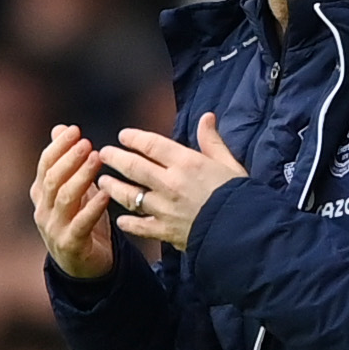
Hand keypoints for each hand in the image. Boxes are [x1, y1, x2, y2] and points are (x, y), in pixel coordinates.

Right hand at [30, 124, 111, 280]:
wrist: (85, 266)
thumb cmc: (81, 221)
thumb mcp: (75, 189)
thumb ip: (67, 162)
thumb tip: (60, 128)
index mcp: (42, 194)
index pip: (45, 165)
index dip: (59, 147)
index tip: (75, 130)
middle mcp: (43, 210)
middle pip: (52, 178)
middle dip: (69, 158)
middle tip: (87, 143)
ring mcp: (54, 228)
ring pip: (64, 198)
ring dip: (81, 177)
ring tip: (97, 160)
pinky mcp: (70, 245)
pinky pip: (81, 223)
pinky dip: (93, 207)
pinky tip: (106, 193)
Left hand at [97, 115, 248, 252]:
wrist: (245, 231)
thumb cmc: (240, 195)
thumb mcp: (229, 163)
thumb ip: (212, 141)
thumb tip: (207, 117)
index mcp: (186, 163)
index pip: (151, 144)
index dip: (134, 138)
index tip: (123, 136)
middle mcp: (170, 183)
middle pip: (133, 167)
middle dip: (115, 158)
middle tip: (104, 154)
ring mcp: (165, 208)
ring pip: (130, 196)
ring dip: (113, 188)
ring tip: (103, 182)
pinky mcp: (166, 231)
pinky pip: (140, 227)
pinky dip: (128, 224)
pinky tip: (121, 221)